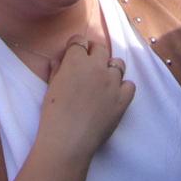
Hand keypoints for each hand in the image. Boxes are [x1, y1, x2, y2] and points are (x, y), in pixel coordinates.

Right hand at [36, 38, 134, 163]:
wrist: (68, 139)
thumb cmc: (53, 113)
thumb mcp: (50, 87)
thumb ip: (56, 70)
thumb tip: (58, 60)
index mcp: (76, 61)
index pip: (80, 41)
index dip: (76, 46)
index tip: (74, 53)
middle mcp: (97, 66)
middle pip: (100, 49)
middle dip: (93, 53)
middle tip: (87, 66)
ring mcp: (113, 82)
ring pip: (118, 64)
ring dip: (110, 69)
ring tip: (102, 80)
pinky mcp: (123, 99)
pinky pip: (129, 85)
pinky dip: (123, 87)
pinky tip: (114, 95)